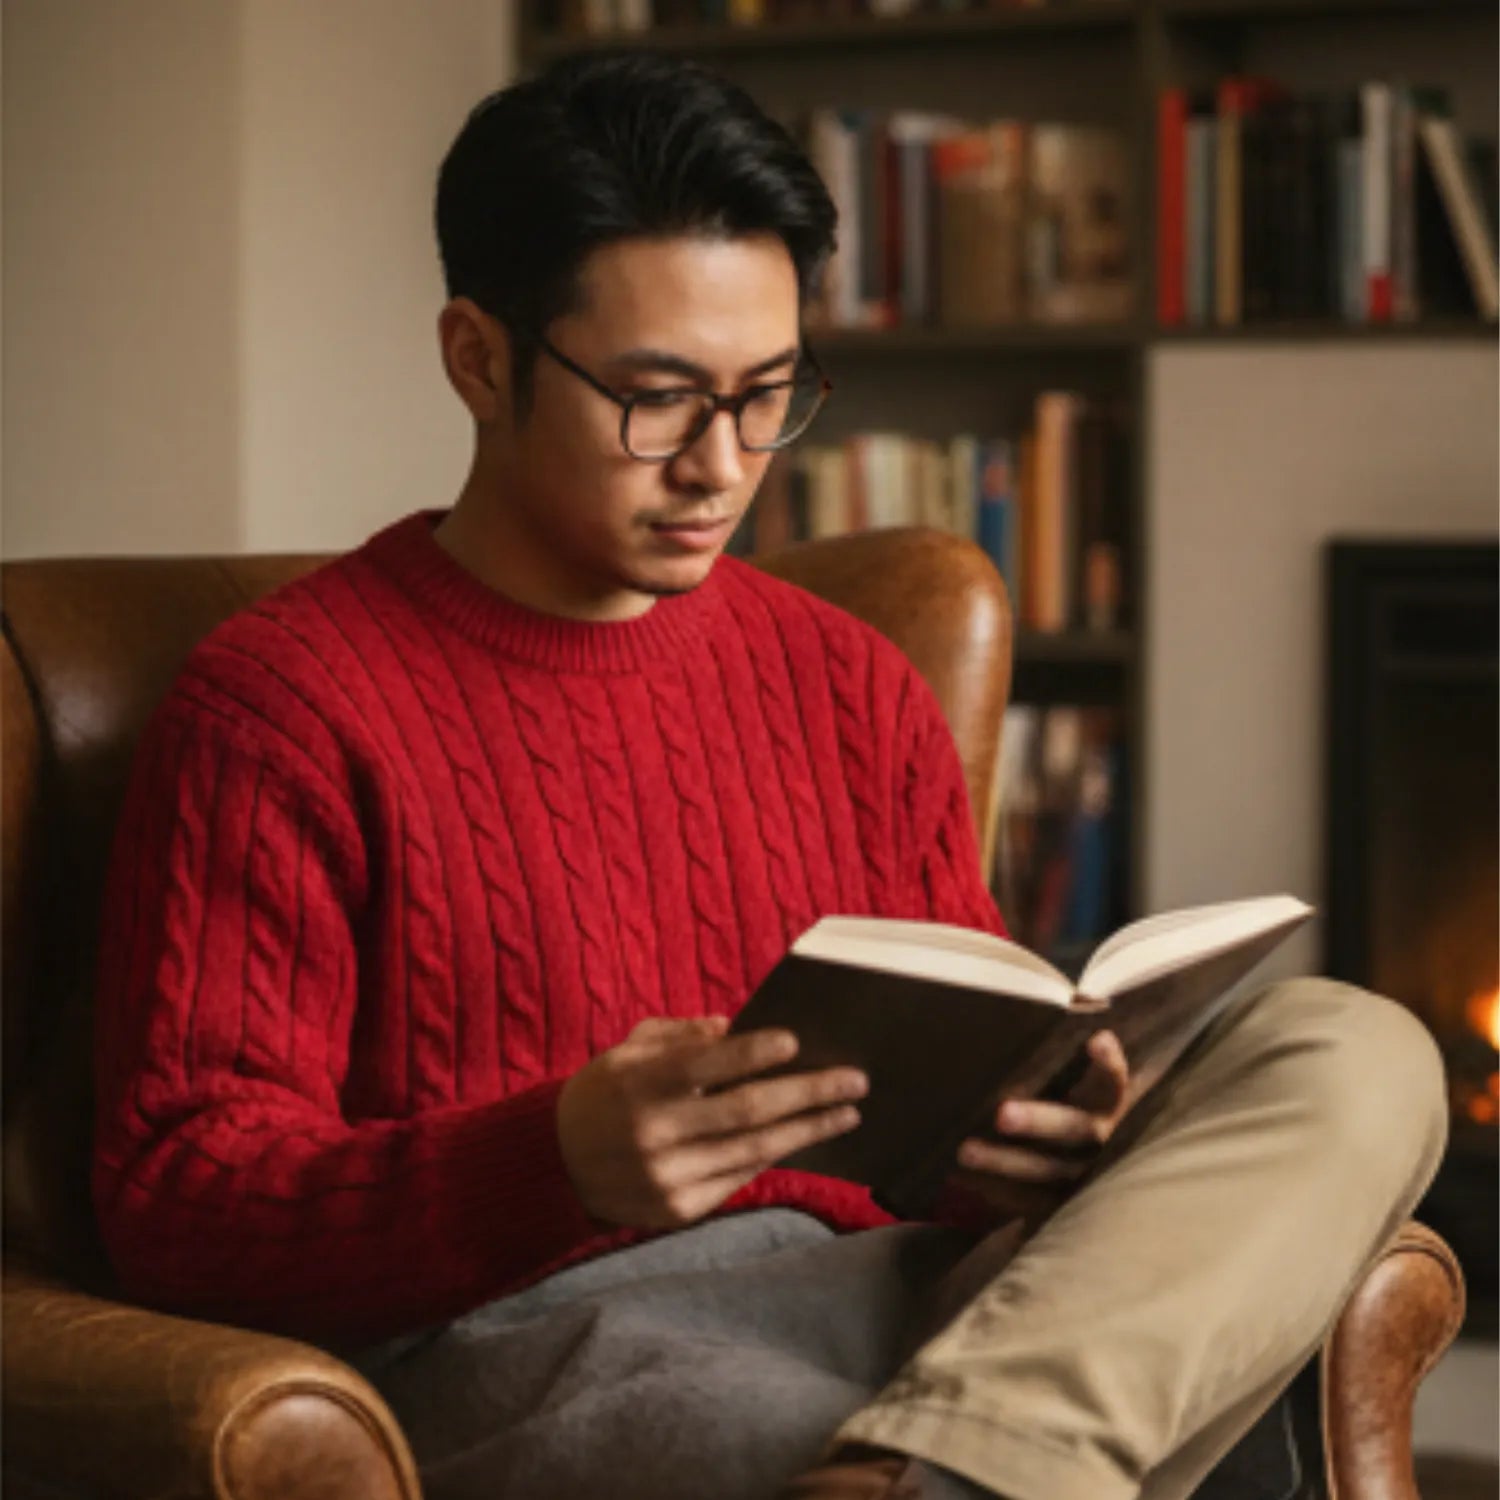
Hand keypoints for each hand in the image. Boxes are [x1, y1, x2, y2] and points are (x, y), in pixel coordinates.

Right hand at [556, 1015, 867, 1230]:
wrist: (557, 1165)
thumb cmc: (604, 1093)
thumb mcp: (628, 1050)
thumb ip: (680, 1036)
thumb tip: (734, 1028)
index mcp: (639, 1083)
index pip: (706, 1065)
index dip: (753, 1054)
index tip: (795, 1042)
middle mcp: (654, 1132)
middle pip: (746, 1111)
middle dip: (807, 1094)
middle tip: (855, 1080)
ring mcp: (667, 1176)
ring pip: (753, 1150)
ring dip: (806, 1130)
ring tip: (846, 1112)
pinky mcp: (678, 1209)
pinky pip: (738, 1177)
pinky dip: (774, 1155)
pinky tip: (802, 1137)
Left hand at [945, 1029, 1129, 1226]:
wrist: (1055, 1145)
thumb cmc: (1052, 1084)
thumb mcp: (1059, 1062)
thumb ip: (1059, 1033)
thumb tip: (1060, 1000)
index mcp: (1103, 1101)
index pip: (1114, 1081)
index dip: (1109, 1063)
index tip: (1097, 1038)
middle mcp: (1097, 1140)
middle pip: (1075, 1131)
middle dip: (1039, 1122)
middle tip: (1002, 1114)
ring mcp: (1076, 1175)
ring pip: (1044, 1172)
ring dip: (1004, 1162)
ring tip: (965, 1150)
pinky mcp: (1051, 1203)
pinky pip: (1023, 1201)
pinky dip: (992, 1189)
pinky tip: (959, 1176)